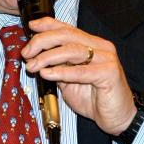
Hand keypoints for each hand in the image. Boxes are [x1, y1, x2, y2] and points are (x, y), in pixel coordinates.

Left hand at [21, 17, 135, 134]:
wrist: (117, 117)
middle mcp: (100, 47)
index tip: (31, 27)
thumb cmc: (94, 98)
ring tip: (33, 66)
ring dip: (48, 57)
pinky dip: (61, 72)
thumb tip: (35, 57)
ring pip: (72, 50)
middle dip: (42, 41)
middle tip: (27, 53)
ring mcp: (106, 58)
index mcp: (91, 44)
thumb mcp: (69, 79)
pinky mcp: (109, 73)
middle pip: (67, 35)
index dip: (48, 25)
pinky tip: (47, 74)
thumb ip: (57, 66)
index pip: (67, 28)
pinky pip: (81, 70)